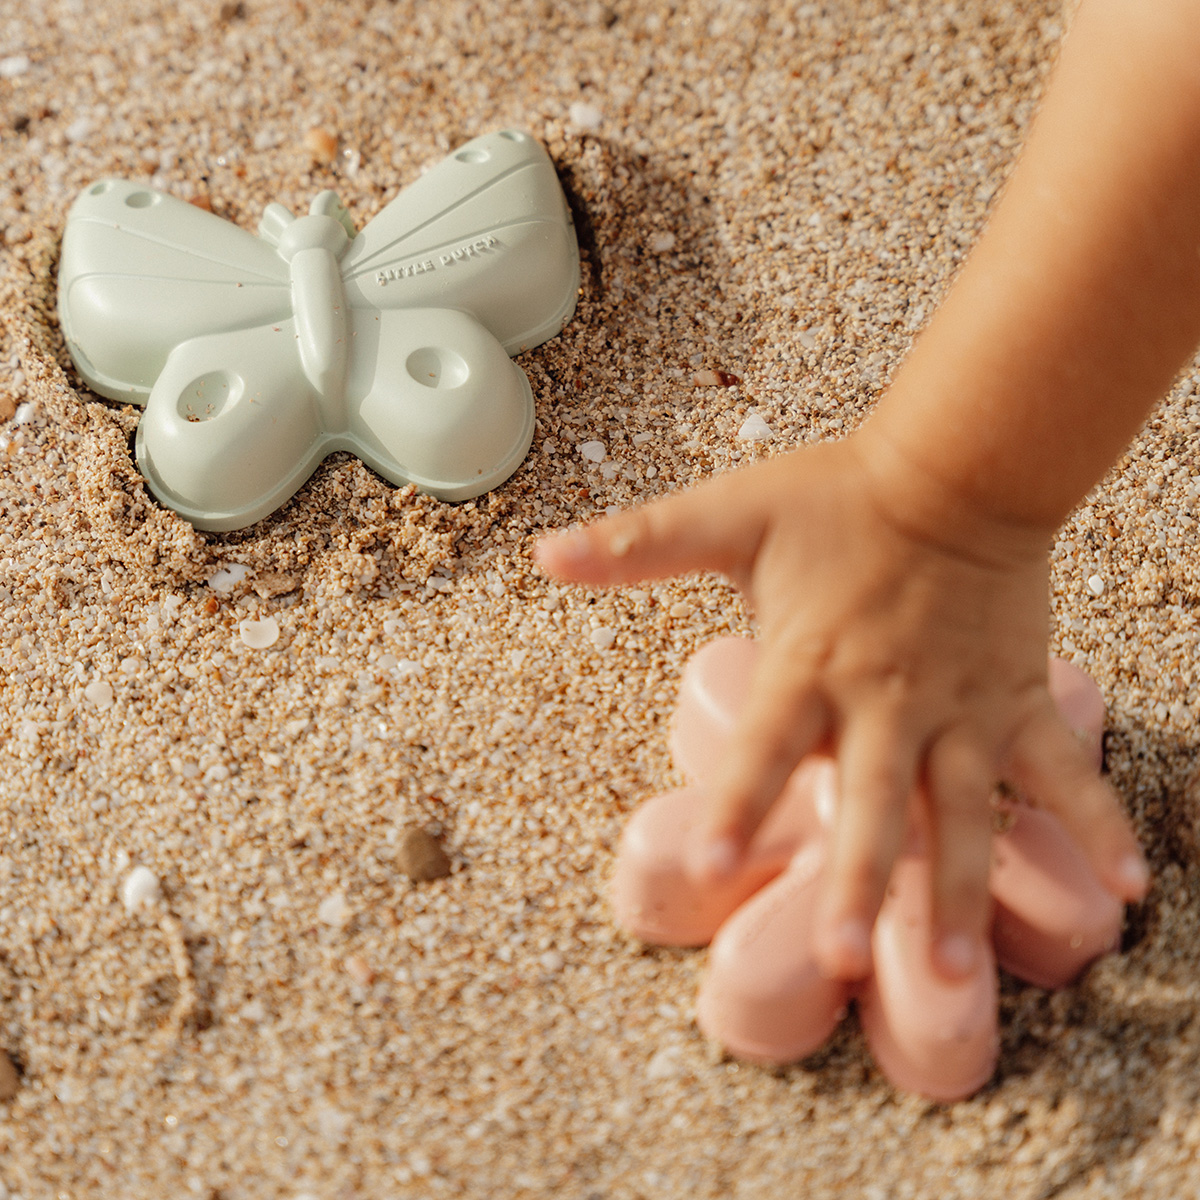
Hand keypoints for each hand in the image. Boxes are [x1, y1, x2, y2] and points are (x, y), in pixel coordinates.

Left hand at [535, 432, 1147, 981]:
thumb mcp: (729, 513)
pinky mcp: (1019, 700)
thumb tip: (544, 551)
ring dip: (964, 889)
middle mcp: (887, 696)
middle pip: (871, 796)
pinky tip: (1126, 889)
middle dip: (858, 877)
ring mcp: (962, 706)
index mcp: (810, 657)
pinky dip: (1095, 823)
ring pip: (965, 808)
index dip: (740, 795)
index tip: (713, 857)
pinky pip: (1061, 769)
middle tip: (845, 958)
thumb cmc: (837, 496)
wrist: (957, 466)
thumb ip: (639, 542)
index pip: (766, 737)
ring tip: (959, 971)